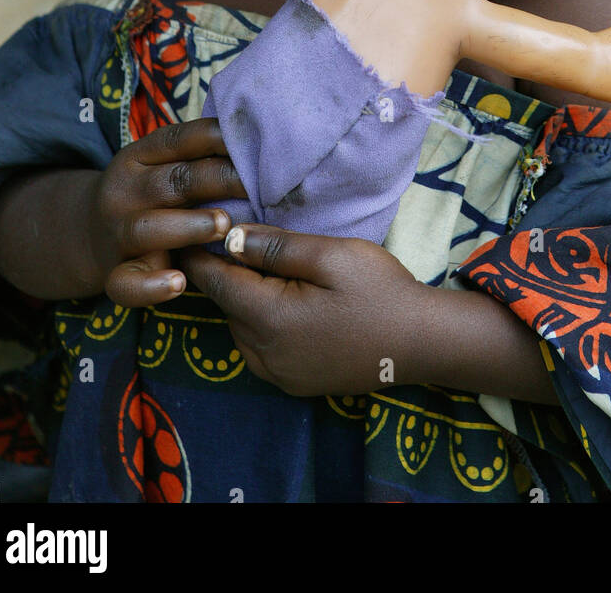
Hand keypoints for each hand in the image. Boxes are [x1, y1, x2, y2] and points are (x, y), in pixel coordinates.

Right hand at [87, 118, 247, 306]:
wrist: (85, 234)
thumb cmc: (148, 195)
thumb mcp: (161, 164)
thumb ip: (198, 155)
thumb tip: (257, 144)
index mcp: (138, 157)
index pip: (179, 140)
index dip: (219, 140)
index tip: (256, 145)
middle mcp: (125, 191)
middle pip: (173, 182)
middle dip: (217, 181)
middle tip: (255, 187)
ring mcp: (118, 233)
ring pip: (150, 228)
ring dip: (190, 226)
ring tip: (224, 225)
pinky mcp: (115, 272)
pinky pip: (127, 283)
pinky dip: (151, 286)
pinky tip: (179, 283)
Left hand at [182, 226, 430, 395]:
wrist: (423, 343)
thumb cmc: (380, 291)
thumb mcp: (331, 255)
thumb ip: (276, 246)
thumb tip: (229, 237)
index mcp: (268, 318)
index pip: (215, 281)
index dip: (198, 253)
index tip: (187, 228)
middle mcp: (263, 354)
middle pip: (226, 304)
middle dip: (223, 272)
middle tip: (225, 238)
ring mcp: (278, 374)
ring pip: (239, 326)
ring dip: (242, 298)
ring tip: (256, 265)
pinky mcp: (293, 383)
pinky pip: (258, 347)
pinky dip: (258, 321)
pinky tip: (280, 300)